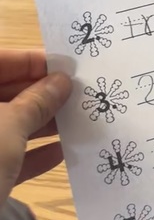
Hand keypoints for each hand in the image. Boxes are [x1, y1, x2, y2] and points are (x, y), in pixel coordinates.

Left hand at [0, 50, 71, 207]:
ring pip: (3, 126)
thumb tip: (61, 81)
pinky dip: (27, 155)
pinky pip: (1, 158)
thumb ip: (36, 101)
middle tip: (79, 95)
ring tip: (77, 122)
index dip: (33, 61)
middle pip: (1, 93)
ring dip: (38, 125)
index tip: (69, 67)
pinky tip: (61, 154)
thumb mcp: (9, 127)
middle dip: (40, 95)